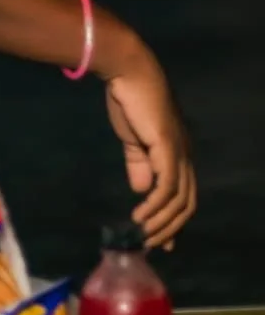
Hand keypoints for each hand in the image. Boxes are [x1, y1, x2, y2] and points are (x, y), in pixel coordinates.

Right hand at [104, 49, 195, 248]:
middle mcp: (185, 154)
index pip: (184, 193)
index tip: (158, 238)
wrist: (127, 72)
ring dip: (162, 222)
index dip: (173, 218)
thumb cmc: (129, 99)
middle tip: (150, 242)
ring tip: (142, 233)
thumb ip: (138, 162)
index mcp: (178, 150)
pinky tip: (140, 215)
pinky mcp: (167, 148)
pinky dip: (155, 207)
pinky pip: (167, 188)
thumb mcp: (132, 137)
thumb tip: (141, 190)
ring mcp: (179, 151)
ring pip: (179, 200)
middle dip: (170, 227)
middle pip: (187, 202)